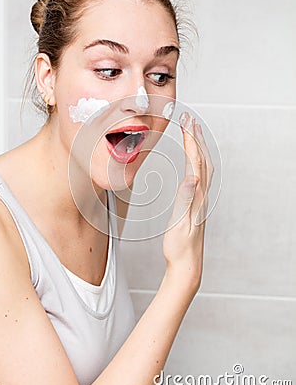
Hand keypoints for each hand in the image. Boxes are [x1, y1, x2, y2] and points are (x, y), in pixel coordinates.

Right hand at [162, 112, 213, 291]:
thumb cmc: (180, 247)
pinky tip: (194, 160)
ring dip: (199, 147)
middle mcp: (202, 196)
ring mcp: (201, 199)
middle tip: (189, 120)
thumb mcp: (180, 224)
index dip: (191, 142)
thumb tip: (192, 177)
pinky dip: (198, 161)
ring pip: (204, 167)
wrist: (187, 264)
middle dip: (196, 138)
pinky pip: (201, 176)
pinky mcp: (198, 203)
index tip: (185, 124)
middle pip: (202, 160)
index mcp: (197, 197)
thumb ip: (186, 200)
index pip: (195, 163)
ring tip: (193, 132)